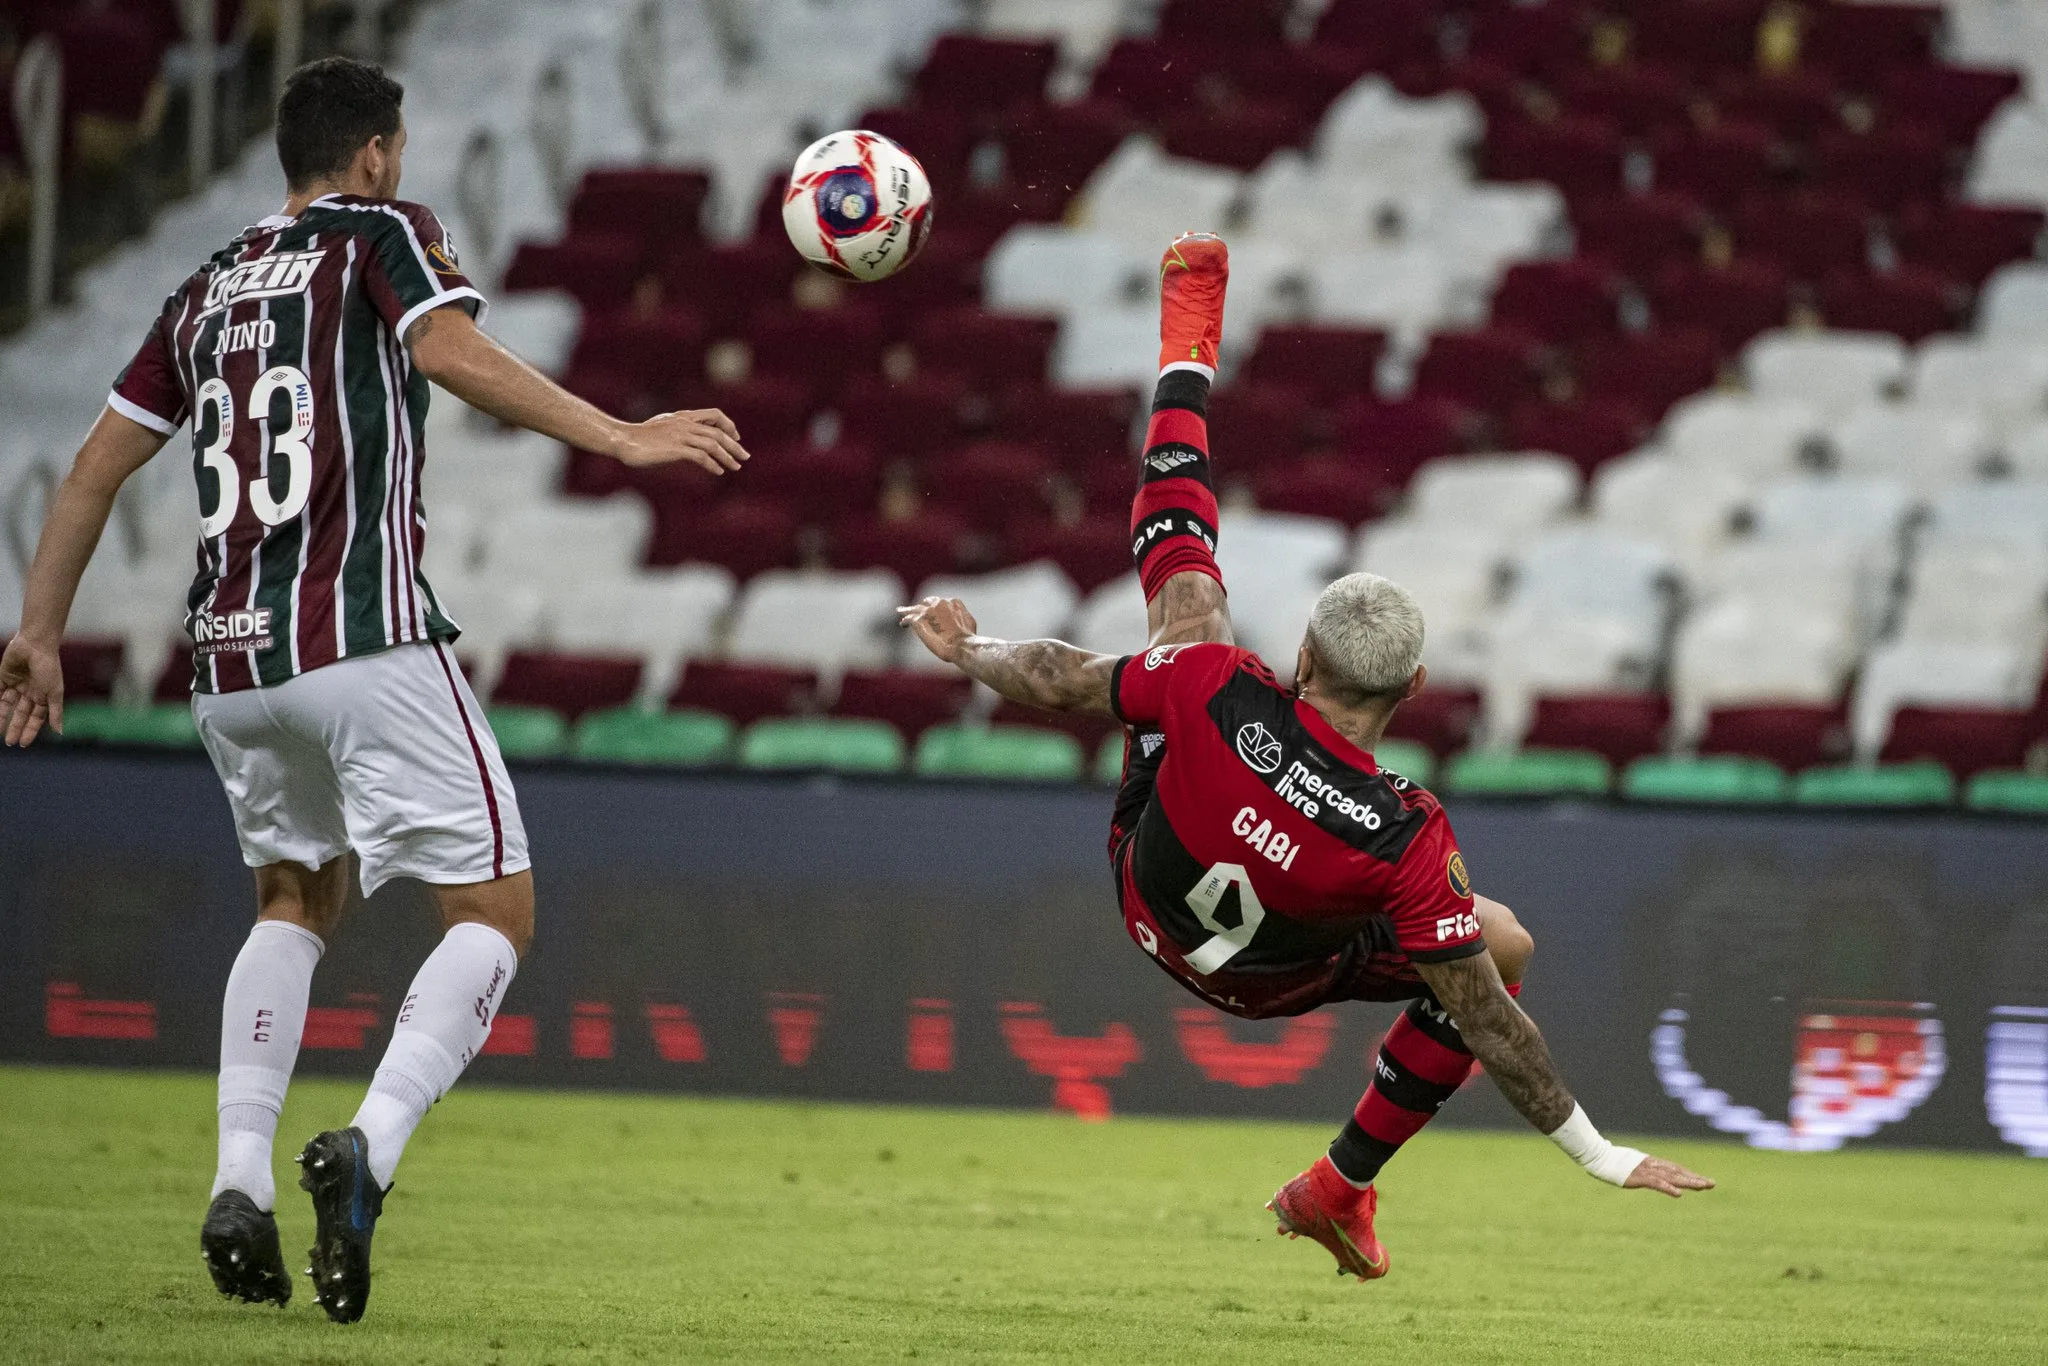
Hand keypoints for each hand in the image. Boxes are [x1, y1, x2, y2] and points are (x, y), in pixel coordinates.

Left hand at [0, 634, 63, 746]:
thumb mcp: (54, 693)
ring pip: (7, 705)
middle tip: (9, 742)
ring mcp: (16, 685)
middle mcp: (30, 692)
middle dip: (15, 727)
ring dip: (3, 718)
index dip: (30, 730)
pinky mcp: (3, 677)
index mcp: (43, 696)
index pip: (36, 717)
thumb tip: (60, 733)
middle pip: (21, 714)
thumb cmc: (49, 668)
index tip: (23, 743)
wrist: (35, 645)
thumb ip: (55, 713)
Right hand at [614, 409, 749, 472]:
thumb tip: (690, 439)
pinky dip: (713, 464)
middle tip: (745, 457)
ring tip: (736, 467)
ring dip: (728, 456)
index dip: (728, 425)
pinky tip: (719, 471)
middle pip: (718, 432)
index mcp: (683, 416)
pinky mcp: (675, 449)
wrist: (623, 439)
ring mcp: (680, 435)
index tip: (735, 437)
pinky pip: (701, 456)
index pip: (714, 415)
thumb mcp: (663, 426)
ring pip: (713, 444)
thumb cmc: (640, 436)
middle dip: (734, 445)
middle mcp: (685, 424)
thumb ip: (679, 428)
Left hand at [896, 596, 978, 665]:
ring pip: (914, 609)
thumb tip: (957, 620)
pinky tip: (903, 623)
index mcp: (952, 602)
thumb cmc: (968, 638)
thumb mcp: (968, 621)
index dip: (935, 607)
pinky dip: (906, 621)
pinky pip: (909, 618)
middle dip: (922, 607)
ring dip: (908, 610)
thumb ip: (959, 616)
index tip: (932, 611)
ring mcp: (928, 611)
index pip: (940, 602)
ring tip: (902, 612)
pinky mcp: (919, 621)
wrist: (961, 645)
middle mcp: (939, 603)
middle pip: (926, 602)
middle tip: (916, 611)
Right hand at [1622, 1154, 1714, 1197]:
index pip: (1675, 1168)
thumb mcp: (1631, 1165)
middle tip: (1712, 1184)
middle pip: (1678, 1172)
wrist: (1599, 1156)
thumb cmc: (1613, 1160)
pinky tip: (1678, 1194)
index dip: (1690, 1174)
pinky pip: (1656, 1183)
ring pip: (1671, 1177)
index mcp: (1651, 1163)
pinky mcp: (1639, 1177)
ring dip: (1688, 1182)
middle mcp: (1652, 1165)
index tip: (1703, 1181)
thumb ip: (1641, 1169)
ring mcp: (1646, 1170)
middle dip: (1695, 1178)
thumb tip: (1646, 1173)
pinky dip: (1668, 1188)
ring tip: (1702, 1186)